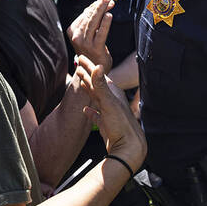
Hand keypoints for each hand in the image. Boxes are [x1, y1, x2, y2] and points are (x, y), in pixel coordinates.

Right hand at [68, 0, 115, 71]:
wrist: (92, 73)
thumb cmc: (92, 50)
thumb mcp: (89, 33)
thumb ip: (95, 19)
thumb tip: (106, 3)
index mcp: (72, 30)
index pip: (86, 12)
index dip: (97, 3)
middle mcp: (77, 35)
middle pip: (90, 15)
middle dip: (101, 2)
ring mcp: (85, 42)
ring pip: (94, 21)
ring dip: (103, 9)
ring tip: (110, 0)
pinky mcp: (95, 48)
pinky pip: (100, 33)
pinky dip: (105, 24)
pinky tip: (109, 15)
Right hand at [74, 55, 145, 170]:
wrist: (128, 148)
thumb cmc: (121, 125)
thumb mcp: (109, 103)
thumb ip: (101, 85)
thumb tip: (97, 66)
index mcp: (113, 93)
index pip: (98, 75)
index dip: (88, 66)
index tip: (80, 56)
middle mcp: (112, 101)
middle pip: (97, 85)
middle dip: (87, 75)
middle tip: (78, 66)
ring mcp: (109, 113)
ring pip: (96, 98)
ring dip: (88, 91)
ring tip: (80, 84)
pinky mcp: (106, 125)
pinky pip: (96, 115)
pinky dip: (90, 111)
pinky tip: (85, 110)